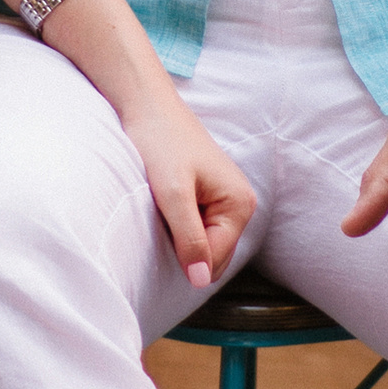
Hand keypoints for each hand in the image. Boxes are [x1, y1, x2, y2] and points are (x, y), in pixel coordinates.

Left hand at [124, 93, 257, 293]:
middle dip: (184, 248)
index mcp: (240, 205)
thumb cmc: (160, 143)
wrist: (147, 107)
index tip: (160, 233)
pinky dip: (176, 225)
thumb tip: (201, 280)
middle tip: (160, 220)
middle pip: (212, 256)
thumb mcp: (172, 195)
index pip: (215, 260)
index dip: (184, 257)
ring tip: (161, 209)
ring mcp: (225, 201)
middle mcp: (240, 205)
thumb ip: (189, 238)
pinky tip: (163, 206)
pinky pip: (195, 229)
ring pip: (201, 244)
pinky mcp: (208, 197)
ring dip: (178, 237)